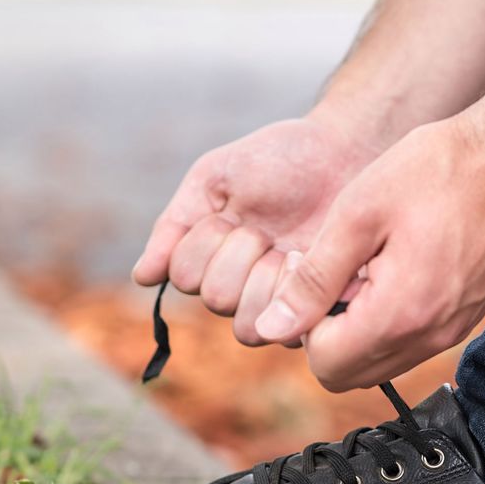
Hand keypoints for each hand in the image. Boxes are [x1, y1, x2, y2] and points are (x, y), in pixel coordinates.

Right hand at [132, 114, 380, 345]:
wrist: (342, 153)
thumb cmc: (276, 161)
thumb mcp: (213, 179)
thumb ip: (174, 227)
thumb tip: (142, 277)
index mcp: (210, 258)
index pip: (184, 277)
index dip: (205, 245)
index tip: (231, 214)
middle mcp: (240, 287)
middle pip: (217, 300)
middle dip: (240, 256)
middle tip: (264, 229)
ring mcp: (278, 303)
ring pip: (249, 326)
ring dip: (267, 280)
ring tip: (288, 248)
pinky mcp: (315, 313)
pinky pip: (292, 330)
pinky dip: (298, 291)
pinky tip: (309, 260)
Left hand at [253, 112, 484, 390]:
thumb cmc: (439, 171)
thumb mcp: (358, 214)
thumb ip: (313, 279)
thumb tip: (271, 328)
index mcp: (400, 314)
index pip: (323, 362)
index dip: (305, 320)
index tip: (313, 269)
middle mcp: (430, 337)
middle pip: (348, 374)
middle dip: (327, 332)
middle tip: (335, 271)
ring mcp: (450, 333)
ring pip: (377, 364)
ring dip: (355, 328)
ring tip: (365, 266)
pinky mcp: (462, 321)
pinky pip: (407, 345)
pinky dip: (386, 322)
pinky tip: (391, 269)